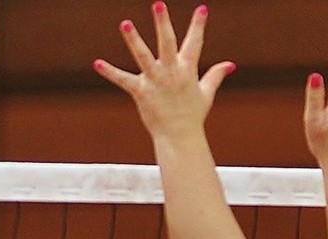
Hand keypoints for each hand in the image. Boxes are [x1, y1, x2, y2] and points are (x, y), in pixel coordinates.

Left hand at [94, 3, 234, 141]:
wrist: (180, 137)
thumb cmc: (193, 115)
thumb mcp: (206, 93)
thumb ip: (216, 75)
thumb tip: (230, 65)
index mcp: (187, 70)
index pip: (195, 43)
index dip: (198, 25)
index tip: (202, 8)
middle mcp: (171, 72)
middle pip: (167, 43)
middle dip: (163, 24)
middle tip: (159, 5)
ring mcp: (156, 82)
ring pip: (144, 56)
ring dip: (134, 40)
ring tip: (126, 23)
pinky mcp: (141, 92)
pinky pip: (124, 80)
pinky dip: (110, 72)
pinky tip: (97, 63)